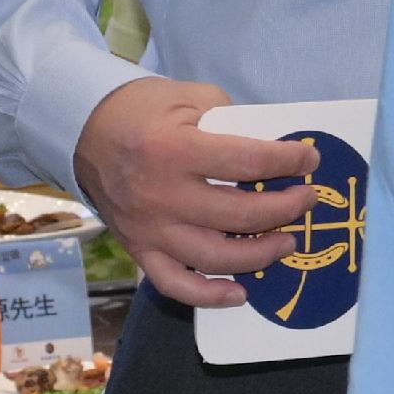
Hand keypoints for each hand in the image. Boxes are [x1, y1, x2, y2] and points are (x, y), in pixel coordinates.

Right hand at [72, 76, 316, 306]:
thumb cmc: (145, 109)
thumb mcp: (193, 98)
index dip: (289, 161)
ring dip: (261, 254)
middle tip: (307, 200)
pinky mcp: (138, 248)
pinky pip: (174, 283)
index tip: (310, 160)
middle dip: (287, 208)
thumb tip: (281, 150)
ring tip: (287, 242)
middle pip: (240, 214)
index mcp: (174, 150)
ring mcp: (148, 227)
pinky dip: (208, 295)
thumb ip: (236, 122)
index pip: (249, 162)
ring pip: (215, 256)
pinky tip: (240, 293)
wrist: (83, 128)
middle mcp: (160, 194)